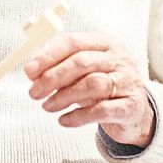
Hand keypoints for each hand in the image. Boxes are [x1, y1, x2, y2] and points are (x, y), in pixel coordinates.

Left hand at [24, 33, 154, 146]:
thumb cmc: (103, 87)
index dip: (48, 56)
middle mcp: (120, 59)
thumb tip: (32, 70)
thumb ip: (60, 65)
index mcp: (106, 43)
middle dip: (53, 77)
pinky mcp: (131, 106)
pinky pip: (102, 110)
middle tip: (34, 92)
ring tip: (48, 106)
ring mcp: (128, 82)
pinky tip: (65, 120)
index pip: (74, 42)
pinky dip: (78, 116)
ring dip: (64, 96)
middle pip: (82, 62)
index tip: (30, 71)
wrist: (133, 112)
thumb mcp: (84, 71)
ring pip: (92, 84)